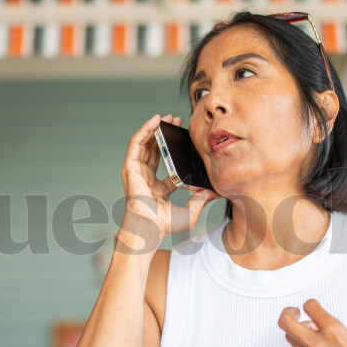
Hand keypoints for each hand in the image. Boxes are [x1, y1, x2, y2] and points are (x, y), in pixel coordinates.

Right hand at [120, 114, 220, 243]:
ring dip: (155, 129)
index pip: (166, 164)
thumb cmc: (164, 226)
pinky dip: (144, 130)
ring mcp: (136, 172)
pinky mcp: (130, 167)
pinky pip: (136, 143)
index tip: (185, 139)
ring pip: (145, 144)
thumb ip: (202, 201)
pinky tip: (155, 120)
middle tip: (177, 122)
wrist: (149, 228)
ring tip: (167, 118)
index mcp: (157, 188)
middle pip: (155, 150)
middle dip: (165, 135)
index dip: (175, 150)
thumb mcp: (190, 212)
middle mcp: (146, 178)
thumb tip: (215, 192)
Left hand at [277, 300, 346, 346]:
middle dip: (289, 313)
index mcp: (333, 331)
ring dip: (297, 331)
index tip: (311, 306)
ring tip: (310, 331)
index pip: (309, 308)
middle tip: (295, 313)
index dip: (310, 305)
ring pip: (291, 338)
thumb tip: (323, 325)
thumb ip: (337, 327)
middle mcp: (319, 345)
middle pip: (286, 323)